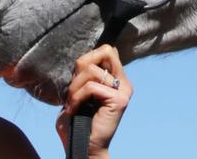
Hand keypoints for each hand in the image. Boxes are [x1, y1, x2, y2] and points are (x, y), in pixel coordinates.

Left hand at [56, 44, 132, 158]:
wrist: (81, 148)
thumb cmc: (76, 122)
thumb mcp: (80, 89)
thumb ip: (89, 72)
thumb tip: (103, 49)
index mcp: (116, 79)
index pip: (107, 50)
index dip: (87, 59)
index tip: (77, 80)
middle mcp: (123, 83)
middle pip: (103, 52)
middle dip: (81, 68)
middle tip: (73, 90)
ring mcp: (124, 91)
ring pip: (92, 70)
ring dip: (75, 87)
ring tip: (72, 103)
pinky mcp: (119, 100)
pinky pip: (91, 87)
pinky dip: (77, 97)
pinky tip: (74, 110)